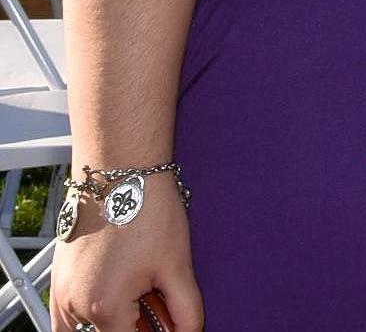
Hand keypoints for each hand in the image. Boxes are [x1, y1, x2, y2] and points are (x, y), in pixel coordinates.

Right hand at [53, 183, 202, 331]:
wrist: (120, 171)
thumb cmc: (147, 211)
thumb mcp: (178, 267)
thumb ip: (186, 310)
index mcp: (105, 308)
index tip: (169, 324)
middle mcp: (74, 305)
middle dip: (139, 325)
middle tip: (158, 297)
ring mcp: (61, 292)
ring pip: (88, 326)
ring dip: (117, 319)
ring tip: (145, 292)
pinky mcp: (58, 277)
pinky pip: (70, 313)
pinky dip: (95, 311)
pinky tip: (124, 292)